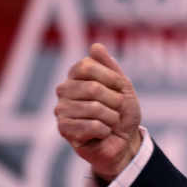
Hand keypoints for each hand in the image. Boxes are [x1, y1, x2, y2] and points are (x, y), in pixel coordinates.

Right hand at [55, 43, 141, 182]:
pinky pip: (91, 126)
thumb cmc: (122, 112)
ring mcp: (62, 109)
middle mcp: (64, 90)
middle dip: (115, 101)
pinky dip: (105, 130)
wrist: (124, 141)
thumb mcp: (123, 86)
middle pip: (93, 88)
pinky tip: (103, 132)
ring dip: (112, 117)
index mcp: (76, 76)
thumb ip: (110, 66)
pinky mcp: (64, 129)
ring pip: (94, 108)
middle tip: (117, 109)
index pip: (87, 66)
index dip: (111, 78)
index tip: (121, 88)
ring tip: (110, 122)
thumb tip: (96, 46)